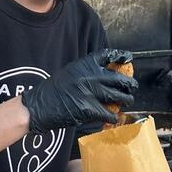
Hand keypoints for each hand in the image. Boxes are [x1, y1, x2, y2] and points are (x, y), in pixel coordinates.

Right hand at [22, 48, 137, 132]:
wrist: (39, 106)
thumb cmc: (52, 91)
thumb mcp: (69, 73)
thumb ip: (86, 72)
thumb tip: (103, 76)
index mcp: (84, 64)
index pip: (107, 55)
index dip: (120, 56)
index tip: (128, 58)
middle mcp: (90, 76)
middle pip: (119, 78)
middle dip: (129, 84)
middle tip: (132, 88)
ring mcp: (90, 92)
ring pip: (118, 96)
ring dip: (126, 100)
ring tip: (127, 101)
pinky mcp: (89, 109)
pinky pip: (108, 112)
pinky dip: (114, 116)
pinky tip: (115, 117)